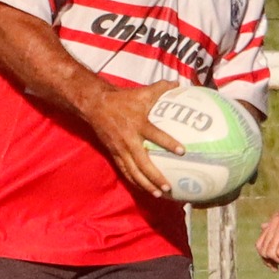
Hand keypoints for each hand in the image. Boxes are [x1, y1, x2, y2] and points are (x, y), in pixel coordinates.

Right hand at [81, 80, 181, 197]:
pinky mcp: (114, 154)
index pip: (156, 134)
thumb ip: (162, 89)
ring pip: (133, 171)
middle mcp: (129, 140)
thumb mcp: (143, 92)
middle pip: (143, 163)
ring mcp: (120, 149)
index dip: (168, 143)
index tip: (182, 151)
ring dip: (146, 184)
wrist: (95, 105)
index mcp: (138, 124)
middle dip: (155, 176)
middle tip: (168, 187)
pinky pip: (125, 171)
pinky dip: (135, 182)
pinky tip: (145, 190)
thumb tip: (180, 84)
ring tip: (159, 194)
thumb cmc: (123, 99)